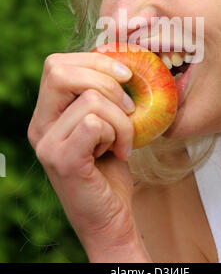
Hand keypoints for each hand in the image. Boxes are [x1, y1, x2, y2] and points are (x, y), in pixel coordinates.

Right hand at [27, 52, 149, 261]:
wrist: (111, 215)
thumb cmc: (111, 165)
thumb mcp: (106, 120)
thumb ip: (102, 92)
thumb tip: (120, 57)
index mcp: (47, 112)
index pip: (57, 64)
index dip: (95, 61)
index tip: (126, 75)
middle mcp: (39, 125)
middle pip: (61, 71)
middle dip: (107, 81)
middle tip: (128, 107)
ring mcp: (47, 143)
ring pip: (91, 99)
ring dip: (121, 119)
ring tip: (123, 140)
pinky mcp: (61, 160)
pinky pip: (95, 123)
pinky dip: (118, 134)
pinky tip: (119, 152)